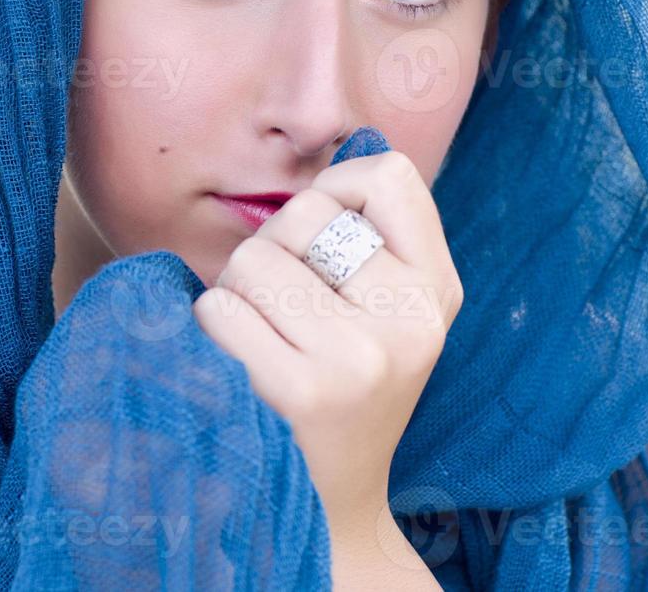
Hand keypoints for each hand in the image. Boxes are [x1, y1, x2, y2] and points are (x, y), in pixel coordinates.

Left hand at [192, 149, 463, 547]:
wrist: (324, 504)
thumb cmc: (337, 385)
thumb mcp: (386, 313)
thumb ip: (373, 236)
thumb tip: (342, 142)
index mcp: (437, 292)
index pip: (390, 175)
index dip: (339, 189)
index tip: (324, 239)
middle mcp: (412, 322)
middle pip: (303, 214)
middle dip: (272, 248)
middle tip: (282, 308)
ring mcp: (362, 359)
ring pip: (251, 259)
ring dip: (234, 290)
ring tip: (260, 337)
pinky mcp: (303, 392)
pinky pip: (219, 309)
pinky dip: (210, 328)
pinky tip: (238, 365)